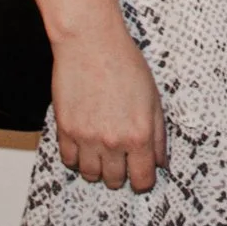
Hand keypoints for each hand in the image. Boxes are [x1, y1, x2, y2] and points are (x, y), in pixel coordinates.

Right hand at [49, 16, 166, 191]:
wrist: (91, 43)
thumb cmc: (124, 64)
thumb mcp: (153, 99)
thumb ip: (158, 135)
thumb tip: (160, 162)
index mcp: (139, 135)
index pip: (142, 180)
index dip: (143, 179)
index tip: (140, 173)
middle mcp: (113, 141)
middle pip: (115, 181)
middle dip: (120, 174)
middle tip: (120, 158)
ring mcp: (87, 138)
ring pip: (91, 175)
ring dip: (98, 168)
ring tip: (102, 151)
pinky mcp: (65, 130)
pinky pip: (69, 160)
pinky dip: (77, 157)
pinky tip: (84, 143)